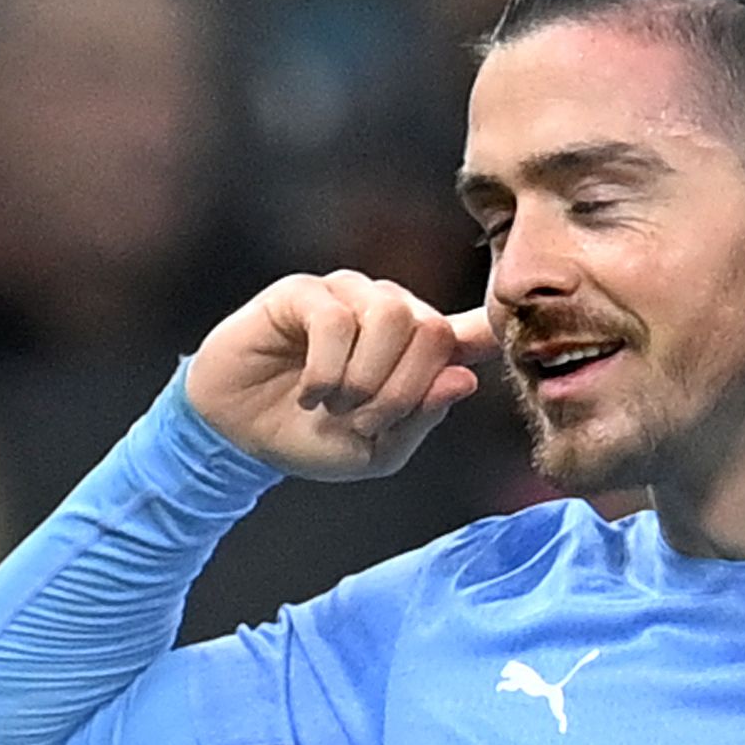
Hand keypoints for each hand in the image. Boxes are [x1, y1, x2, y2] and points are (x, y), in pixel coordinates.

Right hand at [187, 273, 492, 480]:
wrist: (238, 436)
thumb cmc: (310, 439)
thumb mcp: (376, 451)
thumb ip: (421, 417)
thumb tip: (464, 379)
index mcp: (416, 349)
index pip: (471, 331)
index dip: (494, 334)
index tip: (505, 343)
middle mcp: (389, 312)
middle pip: (433, 330)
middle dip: (402, 391)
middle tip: (363, 423)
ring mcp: (348, 296)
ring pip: (390, 317)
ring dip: (365, 379)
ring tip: (335, 406)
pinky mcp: (303, 292)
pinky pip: (336, 319)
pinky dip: (326, 370)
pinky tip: (310, 393)